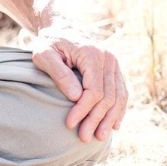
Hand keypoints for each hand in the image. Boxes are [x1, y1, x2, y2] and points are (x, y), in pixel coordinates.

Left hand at [30, 26, 127, 142]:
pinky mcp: (115, 69)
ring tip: (99, 137)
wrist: (62, 27)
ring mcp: (114, 63)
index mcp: (92, 54)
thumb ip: (59, 74)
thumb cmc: (49, 42)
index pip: (94, 90)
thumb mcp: (44, 55)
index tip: (70, 124)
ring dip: (109, 119)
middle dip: (96, 119)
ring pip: (118, 97)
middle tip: (84, 138)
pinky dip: (119, 110)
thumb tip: (76, 97)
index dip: (83, 110)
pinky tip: (114, 125)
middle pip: (108, 97)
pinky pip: (121, 92)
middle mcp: (108, 58)